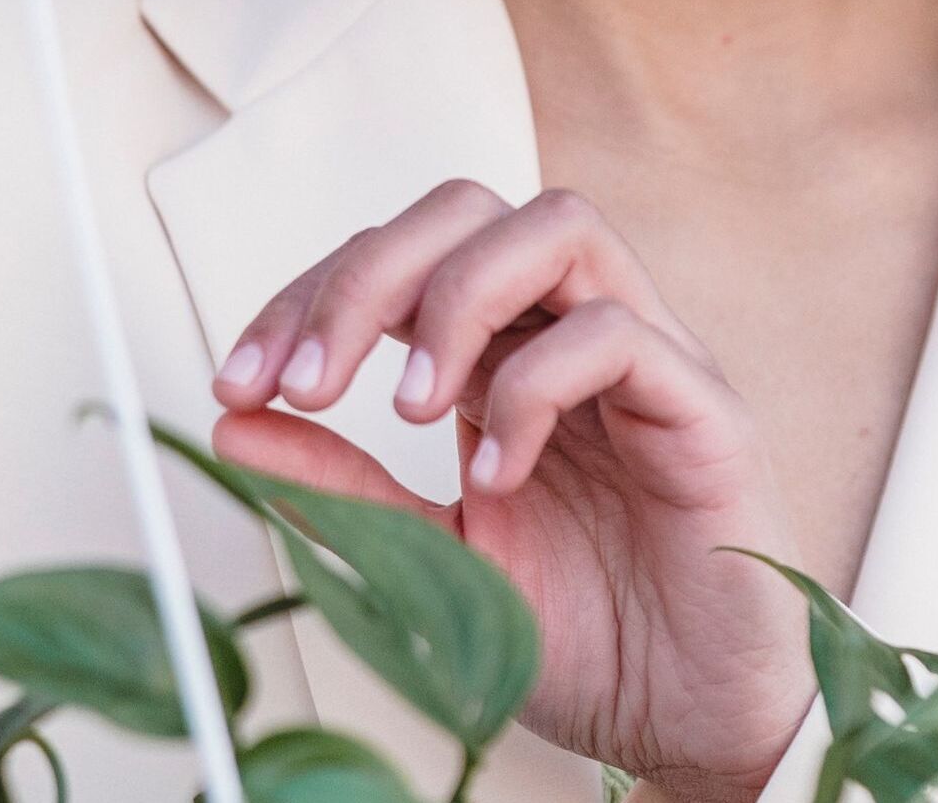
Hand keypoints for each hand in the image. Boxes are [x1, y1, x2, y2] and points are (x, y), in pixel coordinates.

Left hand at [211, 182, 817, 801]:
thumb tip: (232, 426)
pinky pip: (621, 335)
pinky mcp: (705, 409)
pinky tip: (496, 474)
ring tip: (402, 409)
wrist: (692, 726)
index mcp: (500, 357)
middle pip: (467, 211)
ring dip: (455, 299)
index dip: (307, 302)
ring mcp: (646, 360)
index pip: (397, 261)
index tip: (238, 384)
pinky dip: (534, 389)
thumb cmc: (586, 636)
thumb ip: (341, 486)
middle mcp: (569, 334)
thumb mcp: (428, 558)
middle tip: (305, 382)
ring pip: (555, 227)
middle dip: (364, 277)